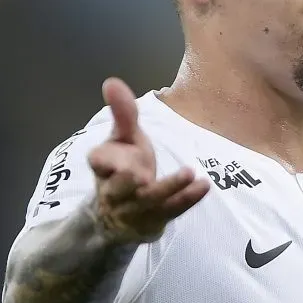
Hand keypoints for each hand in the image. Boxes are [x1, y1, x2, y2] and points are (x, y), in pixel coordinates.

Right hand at [86, 77, 209, 243]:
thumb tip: (112, 81)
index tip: (102, 157)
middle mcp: (114, 192)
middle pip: (118, 188)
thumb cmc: (123, 166)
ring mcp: (134, 211)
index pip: (99, 162)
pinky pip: (172, 210)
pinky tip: (204, 185)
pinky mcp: (154, 221)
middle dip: (127, 182)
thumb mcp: (122, 139)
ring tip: (188, 172)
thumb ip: (122, 113)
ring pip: (148, 201)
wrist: (119, 215)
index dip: (104, 161)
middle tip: (141, 175)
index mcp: (102, 168)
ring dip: (168, 187)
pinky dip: (188, 198)